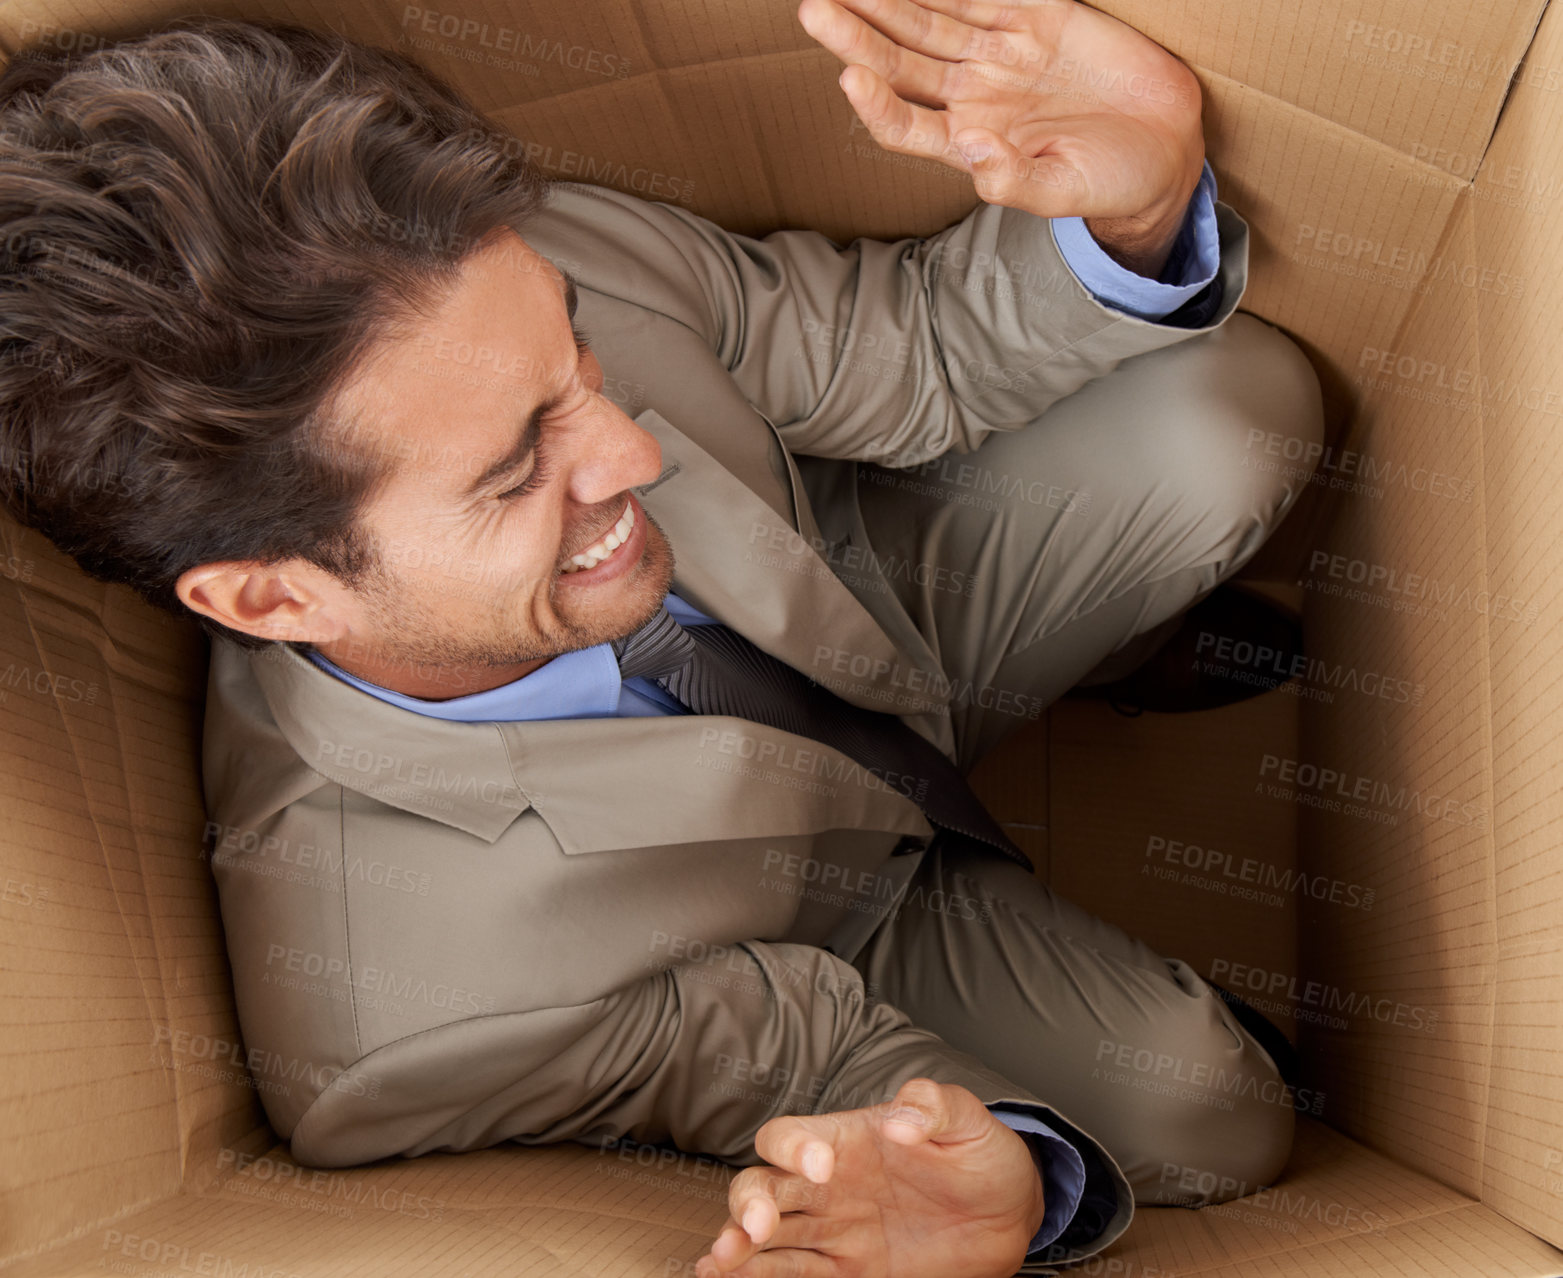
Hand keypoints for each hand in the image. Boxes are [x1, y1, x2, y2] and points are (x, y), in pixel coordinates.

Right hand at [695, 1078, 1045, 1277]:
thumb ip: (935, 1106)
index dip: (794, 1147)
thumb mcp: (969, 1121)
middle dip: (751, 1203)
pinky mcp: (847, 1270)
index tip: (822, 1167)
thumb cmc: (980, 1156)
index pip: (793, 1136)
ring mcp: (832, 1230)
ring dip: (740, 1246)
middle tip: (759, 1226)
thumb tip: (902, 1119)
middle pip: (762, 1185)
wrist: (1007, 1215)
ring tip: (721, 1263)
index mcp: (848, 1140)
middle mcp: (827, 1185)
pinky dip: (760, 1277)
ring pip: (766, 1236)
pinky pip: (794, 1274)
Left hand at [798, 0, 1206, 274]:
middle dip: (855, 33)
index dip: (874, 105)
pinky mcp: (1037, 15)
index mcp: (971, 142)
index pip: (905, 124)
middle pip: (900, 60)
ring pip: (931, 19)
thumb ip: (1016, 181)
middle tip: (813, 7)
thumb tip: (972, 154)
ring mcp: (1001, 52)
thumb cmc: (1110, 181)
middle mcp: (974, 94)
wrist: (1164, 145)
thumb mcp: (1067, 192)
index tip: (849, 78)